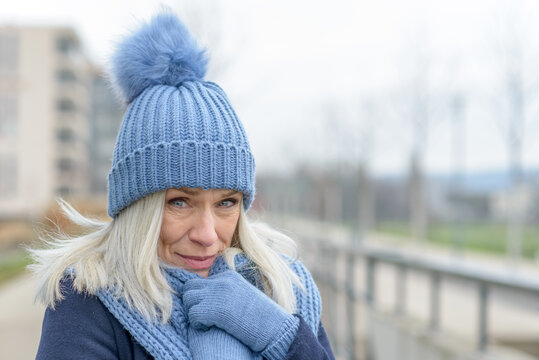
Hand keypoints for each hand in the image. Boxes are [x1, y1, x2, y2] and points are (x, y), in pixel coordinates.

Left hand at [183, 270, 298, 356]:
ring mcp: (217, 294)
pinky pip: (192, 314)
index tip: (207, 309)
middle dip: (192, 302)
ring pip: (188, 299)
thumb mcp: (244, 294)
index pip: (200, 281)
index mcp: (228, 276)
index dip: (200, 297)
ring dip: (192, 311)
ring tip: (204, 322)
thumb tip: (213, 298)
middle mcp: (221, 282)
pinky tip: (207, 327)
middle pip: (190, 287)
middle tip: (201, 315)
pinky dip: (196, 323)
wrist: (272, 325)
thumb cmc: (260, 315)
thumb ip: (228, 291)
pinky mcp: (215, 310)